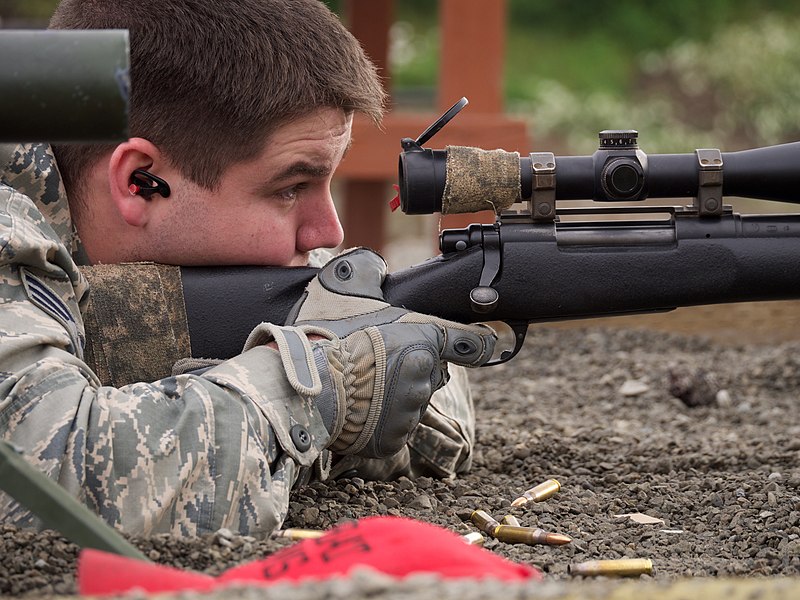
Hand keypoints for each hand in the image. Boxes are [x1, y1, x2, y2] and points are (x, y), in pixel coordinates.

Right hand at [276, 248, 494, 457]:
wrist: (301, 388)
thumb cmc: (322, 337)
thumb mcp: (341, 288)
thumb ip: (367, 271)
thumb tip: (375, 263)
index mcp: (422, 340)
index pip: (468, 343)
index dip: (477, 342)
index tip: (492, 342)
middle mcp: (424, 378)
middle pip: (431, 372)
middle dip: (413, 367)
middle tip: (376, 361)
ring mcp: (409, 413)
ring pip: (412, 402)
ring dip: (395, 396)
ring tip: (360, 386)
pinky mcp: (392, 441)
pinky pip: (394, 429)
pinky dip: (379, 423)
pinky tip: (356, 409)